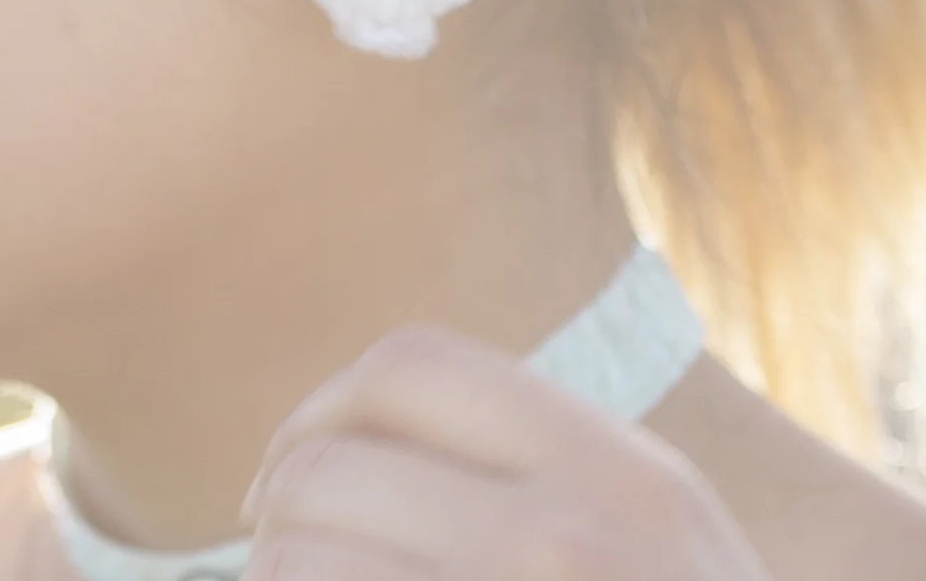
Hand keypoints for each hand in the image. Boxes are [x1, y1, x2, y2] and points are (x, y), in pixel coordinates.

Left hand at [238, 323, 770, 579]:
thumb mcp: (655, 545)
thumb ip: (547, 476)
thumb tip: (353, 434)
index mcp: (618, 469)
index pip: (407, 366)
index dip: (323, 408)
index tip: (298, 466)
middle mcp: (570, 534)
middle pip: (331, 464)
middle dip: (276, 509)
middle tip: (273, 553)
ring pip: (298, 558)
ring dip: (270, 580)